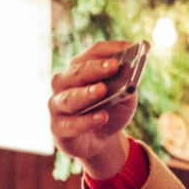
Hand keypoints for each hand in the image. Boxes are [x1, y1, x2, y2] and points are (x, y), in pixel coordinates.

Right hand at [48, 40, 136, 178]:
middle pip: (76, 72)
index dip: (110, 49)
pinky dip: (85, 121)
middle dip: (95, 68)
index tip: (129, 47)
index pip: (92, 53)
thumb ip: (127, 83)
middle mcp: (64, 83)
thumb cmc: (110, 110)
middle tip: (113, 65)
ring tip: (102, 90)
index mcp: (81, 69)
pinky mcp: (58, 128)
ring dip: (85, 93)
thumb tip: (130, 70)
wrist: (101, 141)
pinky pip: (70, 124)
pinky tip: (101, 117)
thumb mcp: (124, 96)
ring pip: (68, 98)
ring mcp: (58, 105)